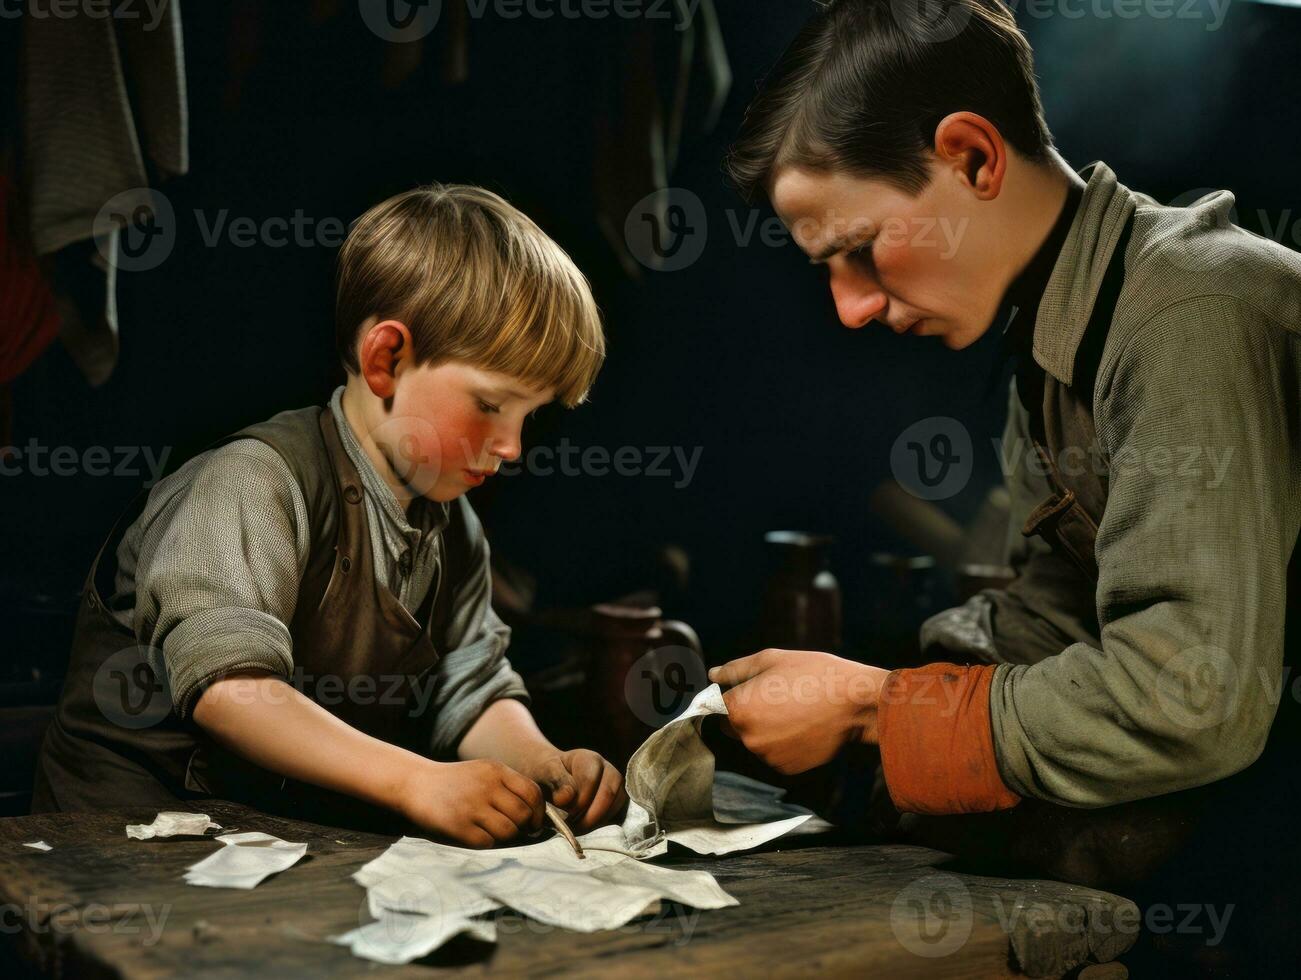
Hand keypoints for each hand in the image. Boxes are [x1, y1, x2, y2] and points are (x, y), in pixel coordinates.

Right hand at [398, 759, 543, 847]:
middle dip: (523, 827)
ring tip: (494, 832)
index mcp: (497, 771)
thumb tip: (536, 816)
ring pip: (508, 831)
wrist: (416, 783)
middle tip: (516, 831)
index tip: (533, 823)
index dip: (539, 812)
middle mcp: (487, 786)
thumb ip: (509, 787)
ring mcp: (472, 806)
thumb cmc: (456, 782)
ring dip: (506, 837)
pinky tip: (477, 834)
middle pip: (522, 815)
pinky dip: (486, 842)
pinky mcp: (458, 825)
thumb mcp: (484, 772)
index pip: (532, 793)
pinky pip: (487, 842)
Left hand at [519, 748, 626, 832]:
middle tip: (574, 826)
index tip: (566, 813)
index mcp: (588, 759)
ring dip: (598, 820)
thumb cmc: (548, 775)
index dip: (579, 800)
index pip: (590, 779)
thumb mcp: (545, 773)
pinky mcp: (618, 798)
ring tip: (579, 827)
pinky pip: (619, 812)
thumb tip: (568, 798)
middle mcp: (606, 768)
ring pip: (617, 803)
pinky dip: (604, 823)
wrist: (551, 779)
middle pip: (608, 792)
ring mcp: (615, 783)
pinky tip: (587, 826)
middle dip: (590, 815)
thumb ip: (556, 781)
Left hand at [709, 649, 889, 774]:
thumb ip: (736, 669)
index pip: (716, 705)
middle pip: (734, 725)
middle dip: (748, 713)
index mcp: (738, 708)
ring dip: (767, 729)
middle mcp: (747, 737)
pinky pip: (774, 755)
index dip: (733, 695)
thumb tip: (714, 674)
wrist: (855, 703)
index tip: (753, 689)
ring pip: (755, 740)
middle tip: (779, 697)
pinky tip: (803, 727)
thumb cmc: (813, 674)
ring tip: (796, 710)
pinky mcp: (785, 769)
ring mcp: (766, 756)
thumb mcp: (771, 660)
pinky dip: (783, 744)